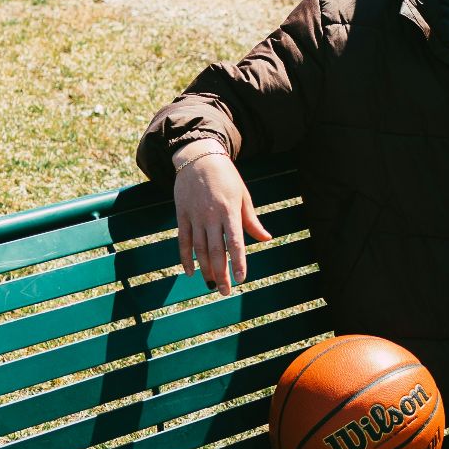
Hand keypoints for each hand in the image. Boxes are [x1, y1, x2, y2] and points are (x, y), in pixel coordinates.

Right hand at [172, 143, 271, 292]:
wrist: (198, 157)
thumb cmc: (226, 177)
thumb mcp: (243, 196)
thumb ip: (252, 220)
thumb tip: (266, 238)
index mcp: (230, 212)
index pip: (236, 242)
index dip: (239, 262)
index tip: (242, 279)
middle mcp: (211, 216)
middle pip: (216, 251)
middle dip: (221, 273)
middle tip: (226, 292)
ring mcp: (195, 216)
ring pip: (199, 249)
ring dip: (206, 269)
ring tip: (212, 286)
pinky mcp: (182, 215)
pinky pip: (183, 240)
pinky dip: (186, 258)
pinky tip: (191, 272)